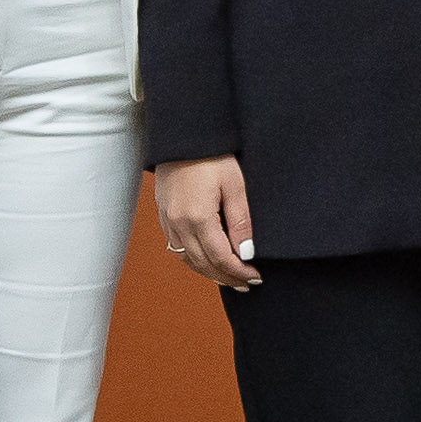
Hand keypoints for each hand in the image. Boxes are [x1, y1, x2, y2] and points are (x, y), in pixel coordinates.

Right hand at [156, 155, 259, 288]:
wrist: (183, 136)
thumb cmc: (212, 155)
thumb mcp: (235, 185)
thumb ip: (241, 222)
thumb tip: (246, 253)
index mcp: (197, 217)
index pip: (221, 258)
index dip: (240, 272)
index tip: (256, 277)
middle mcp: (178, 224)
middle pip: (204, 264)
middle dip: (227, 277)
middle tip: (248, 284)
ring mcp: (168, 221)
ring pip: (188, 260)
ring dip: (210, 273)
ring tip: (231, 279)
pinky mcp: (164, 216)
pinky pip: (177, 248)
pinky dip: (194, 261)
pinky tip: (207, 262)